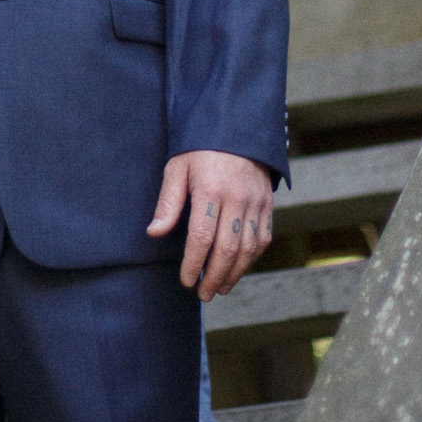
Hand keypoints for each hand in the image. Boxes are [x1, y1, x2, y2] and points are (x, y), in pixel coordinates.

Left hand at [149, 150, 273, 300]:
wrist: (237, 126)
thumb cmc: (200, 149)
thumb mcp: (177, 168)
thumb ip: (168, 203)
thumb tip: (154, 233)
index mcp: (211, 189)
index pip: (202, 237)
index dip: (193, 264)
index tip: (186, 281)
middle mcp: (237, 198)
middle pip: (227, 249)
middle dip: (214, 277)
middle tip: (203, 294)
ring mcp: (256, 201)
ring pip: (248, 248)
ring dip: (234, 274)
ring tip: (220, 288)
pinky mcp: (267, 204)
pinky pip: (262, 238)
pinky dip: (251, 259)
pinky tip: (238, 269)